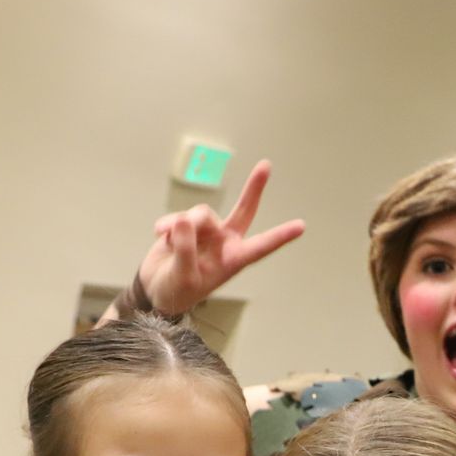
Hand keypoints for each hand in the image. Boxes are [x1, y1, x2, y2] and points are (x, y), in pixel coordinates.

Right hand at [130, 160, 304, 315]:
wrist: (155, 286)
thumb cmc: (176, 290)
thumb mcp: (183, 278)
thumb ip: (186, 250)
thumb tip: (186, 220)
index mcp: (232, 260)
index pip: (260, 247)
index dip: (280, 236)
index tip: (301, 227)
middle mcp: (224, 241)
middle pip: (244, 210)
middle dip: (254, 188)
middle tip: (266, 165)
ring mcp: (208, 231)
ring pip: (201, 213)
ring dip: (182, 225)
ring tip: (169, 242)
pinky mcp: (188, 224)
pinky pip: (179, 216)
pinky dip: (167, 225)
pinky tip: (161, 237)